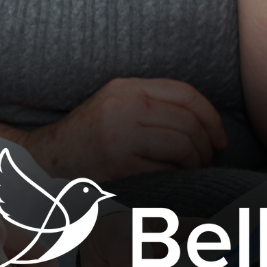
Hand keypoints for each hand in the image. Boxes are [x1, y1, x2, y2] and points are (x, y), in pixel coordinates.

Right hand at [13, 78, 226, 179]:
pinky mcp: (120, 161)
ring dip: (196, 162)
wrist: (46, 160)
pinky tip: (173, 180)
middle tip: (205, 160)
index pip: (185, 93)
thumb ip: (152, 104)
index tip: (220, 138)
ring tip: (191, 170)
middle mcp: (124, 104)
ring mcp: (121, 132)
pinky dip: (178, 176)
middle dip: (206, 146)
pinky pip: (167, 168)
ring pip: (183, 144)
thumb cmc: (87, 139)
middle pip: (188, 121)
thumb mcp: (115, 106)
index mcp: (125, 87)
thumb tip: (203, 120)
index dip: (211, 117)